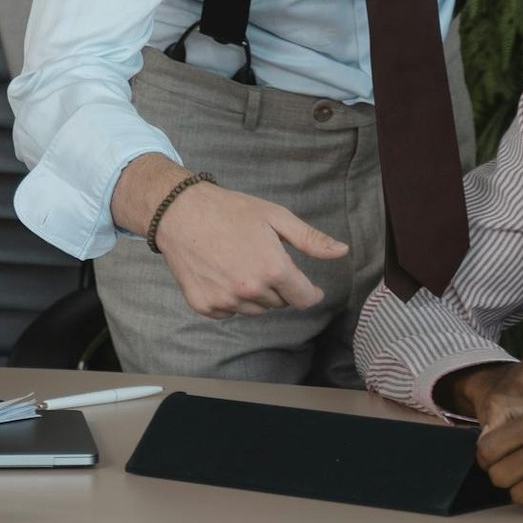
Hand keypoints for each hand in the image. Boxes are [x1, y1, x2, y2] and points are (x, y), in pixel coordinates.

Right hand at [155, 181, 347, 318]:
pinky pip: (229, 312)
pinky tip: (221, 272)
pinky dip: (230, 298)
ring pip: (255, 309)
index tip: (308, 287)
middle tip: (262, 258)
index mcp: (273, 269)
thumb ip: (310, 240)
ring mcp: (226, 301)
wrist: (180, 211)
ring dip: (255, 294)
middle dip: (278, 286)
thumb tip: (342, 252)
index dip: (310, 292)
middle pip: (279, 303)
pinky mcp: (204, 306)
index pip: (304, 298)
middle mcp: (250, 290)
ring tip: (240, 263)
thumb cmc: (230, 210)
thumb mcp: (275, 216)